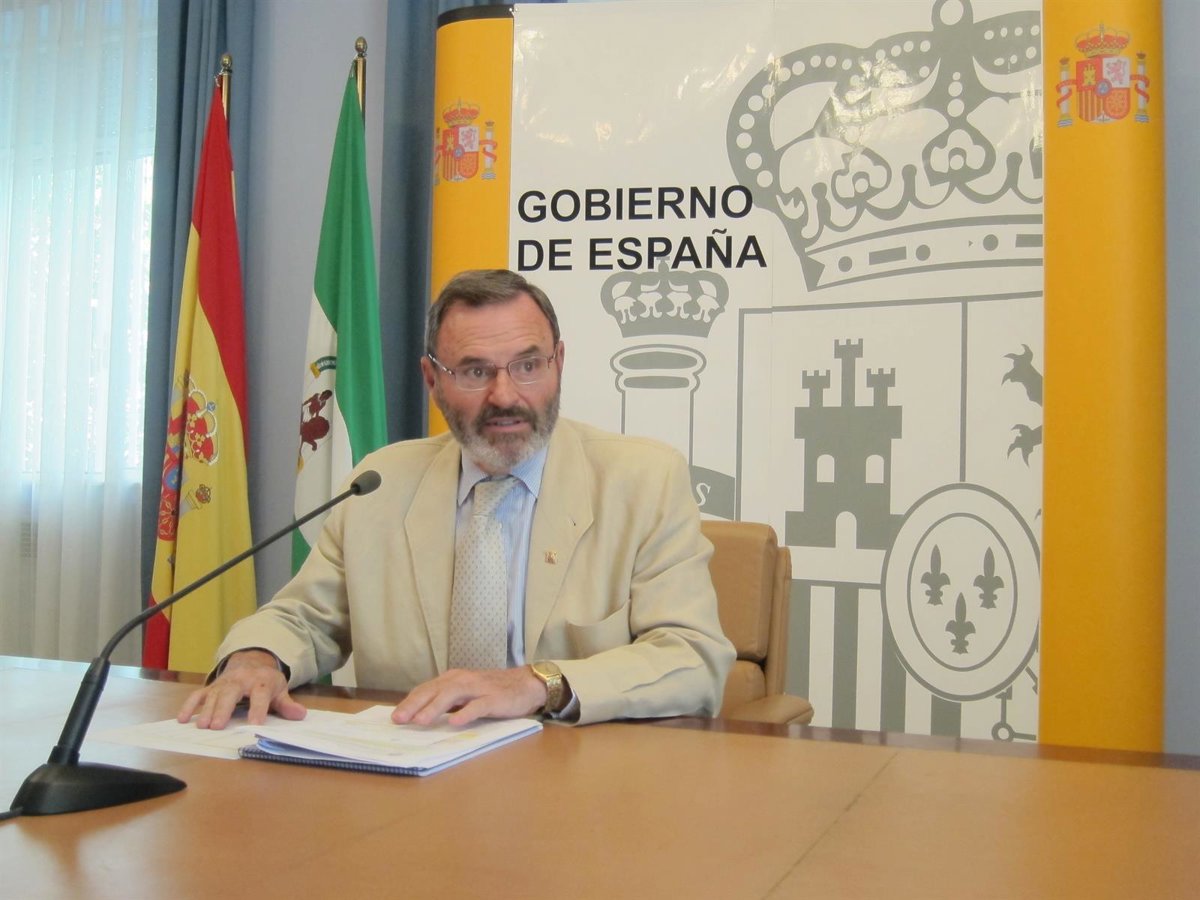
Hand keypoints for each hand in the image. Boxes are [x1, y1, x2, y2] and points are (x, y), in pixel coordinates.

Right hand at [176, 649, 307, 729]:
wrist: (251, 661)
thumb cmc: (266, 681)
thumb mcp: (280, 690)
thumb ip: (287, 704)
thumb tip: (301, 715)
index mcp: (260, 682)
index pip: (259, 695)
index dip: (258, 709)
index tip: (255, 725)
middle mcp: (240, 681)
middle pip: (231, 693)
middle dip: (223, 709)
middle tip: (217, 726)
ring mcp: (224, 683)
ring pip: (214, 695)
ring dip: (206, 710)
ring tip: (201, 726)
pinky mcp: (211, 686)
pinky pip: (198, 694)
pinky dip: (189, 705)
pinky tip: (182, 719)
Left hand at [391, 666, 546, 726]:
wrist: (526, 684)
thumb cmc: (492, 691)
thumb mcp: (466, 694)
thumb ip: (446, 702)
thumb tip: (420, 716)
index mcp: (453, 679)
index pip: (426, 690)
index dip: (409, 703)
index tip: (395, 717)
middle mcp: (463, 680)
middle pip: (434, 690)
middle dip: (415, 705)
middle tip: (399, 720)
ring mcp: (479, 688)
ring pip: (452, 695)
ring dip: (435, 708)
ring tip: (421, 721)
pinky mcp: (494, 698)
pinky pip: (478, 706)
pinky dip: (466, 713)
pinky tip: (455, 722)